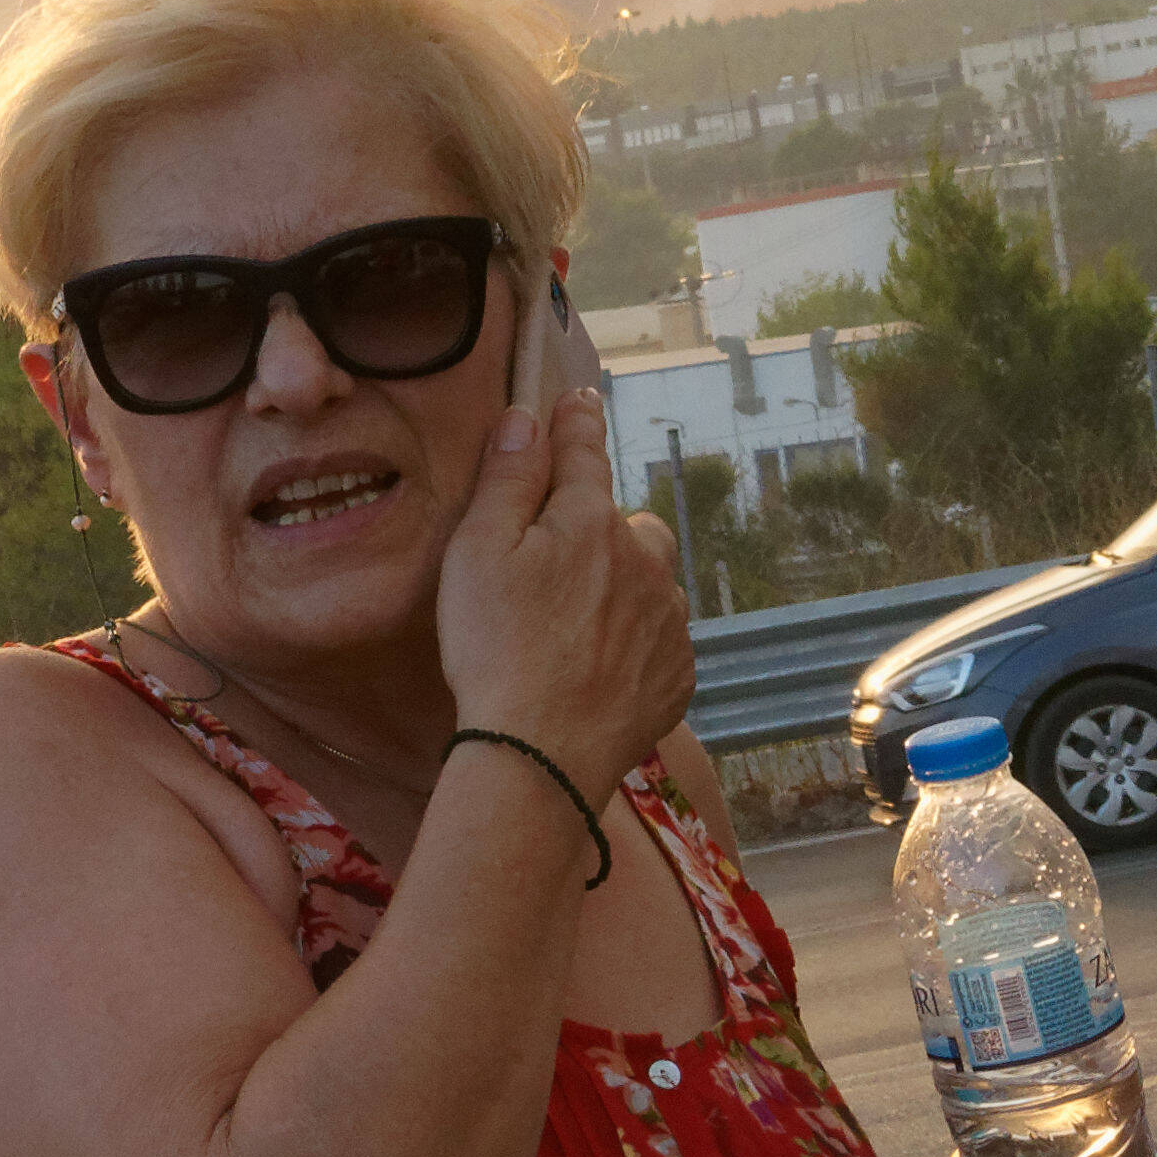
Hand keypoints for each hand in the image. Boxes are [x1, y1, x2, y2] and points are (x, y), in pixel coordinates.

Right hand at [430, 276, 692, 794]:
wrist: (540, 755)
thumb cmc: (495, 650)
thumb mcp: (477, 553)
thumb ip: (508, 480)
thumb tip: (529, 418)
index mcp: (592, 522)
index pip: (585, 452)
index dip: (576, 424)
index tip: (580, 401)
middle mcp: (646, 561)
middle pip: (628, 523)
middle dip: (601, 531)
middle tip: (554, 572)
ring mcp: (670, 621)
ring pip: (651, 583)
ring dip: (623, 590)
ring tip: (572, 631)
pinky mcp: (679, 674)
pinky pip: (662, 640)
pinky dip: (636, 644)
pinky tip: (595, 670)